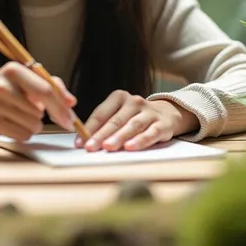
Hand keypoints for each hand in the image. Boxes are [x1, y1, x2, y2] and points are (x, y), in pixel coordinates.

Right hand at [0, 62, 76, 139]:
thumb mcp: (14, 83)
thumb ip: (41, 86)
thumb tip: (69, 100)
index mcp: (13, 69)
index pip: (46, 87)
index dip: (62, 101)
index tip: (72, 111)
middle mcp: (4, 83)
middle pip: (42, 107)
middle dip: (56, 117)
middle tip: (65, 123)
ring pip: (34, 123)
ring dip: (32, 126)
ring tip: (17, 119)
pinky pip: (21, 134)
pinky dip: (21, 135)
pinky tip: (9, 127)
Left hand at [75, 90, 198, 151]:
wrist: (166, 114)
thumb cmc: (135, 117)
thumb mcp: (119, 115)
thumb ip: (104, 125)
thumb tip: (83, 141)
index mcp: (119, 97)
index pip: (101, 113)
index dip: (89, 128)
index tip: (79, 143)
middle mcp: (134, 102)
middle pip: (115, 120)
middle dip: (101, 135)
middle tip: (90, 147)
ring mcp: (149, 112)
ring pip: (132, 126)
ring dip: (118, 137)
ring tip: (108, 148)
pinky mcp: (162, 124)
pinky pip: (150, 133)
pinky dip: (140, 141)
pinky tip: (130, 147)